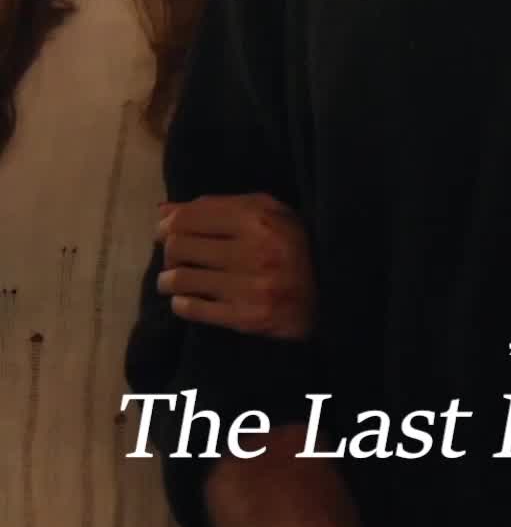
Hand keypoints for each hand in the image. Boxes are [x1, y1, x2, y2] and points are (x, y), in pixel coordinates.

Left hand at [156, 192, 315, 338]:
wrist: (332, 292)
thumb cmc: (296, 244)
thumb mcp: (267, 213)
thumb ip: (217, 207)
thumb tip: (164, 211)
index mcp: (258, 218)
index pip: (192, 217)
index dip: (169, 224)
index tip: (163, 230)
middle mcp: (252, 251)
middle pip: (181, 246)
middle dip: (169, 251)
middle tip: (171, 255)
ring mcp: (249, 287)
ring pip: (182, 279)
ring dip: (169, 280)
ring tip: (172, 280)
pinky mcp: (247, 318)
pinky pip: (195, 310)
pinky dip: (181, 304)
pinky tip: (184, 300)